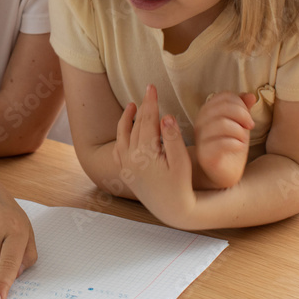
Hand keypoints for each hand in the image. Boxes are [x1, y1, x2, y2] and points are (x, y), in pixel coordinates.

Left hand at [114, 85, 195, 227]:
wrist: (172, 211)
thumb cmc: (181, 187)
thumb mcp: (181, 162)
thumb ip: (173, 138)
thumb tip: (166, 116)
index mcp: (144, 154)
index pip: (147, 121)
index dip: (150, 103)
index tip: (152, 87)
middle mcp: (130, 159)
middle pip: (136, 125)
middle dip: (143, 106)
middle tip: (149, 90)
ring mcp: (125, 166)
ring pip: (123, 136)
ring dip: (126, 119)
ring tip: (132, 105)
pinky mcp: (125, 173)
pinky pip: (118, 150)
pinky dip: (120, 137)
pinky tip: (125, 130)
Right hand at [194, 92, 255, 189]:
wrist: (221, 173)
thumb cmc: (229, 147)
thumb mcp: (238, 124)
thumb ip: (242, 109)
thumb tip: (250, 95)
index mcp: (207, 113)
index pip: (223, 96)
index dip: (239, 103)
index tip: (248, 117)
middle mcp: (200, 124)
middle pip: (223, 107)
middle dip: (242, 115)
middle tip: (249, 126)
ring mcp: (201, 140)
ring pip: (222, 124)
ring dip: (239, 131)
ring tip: (243, 139)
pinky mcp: (206, 156)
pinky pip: (221, 143)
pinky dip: (236, 143)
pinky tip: (239, 147)